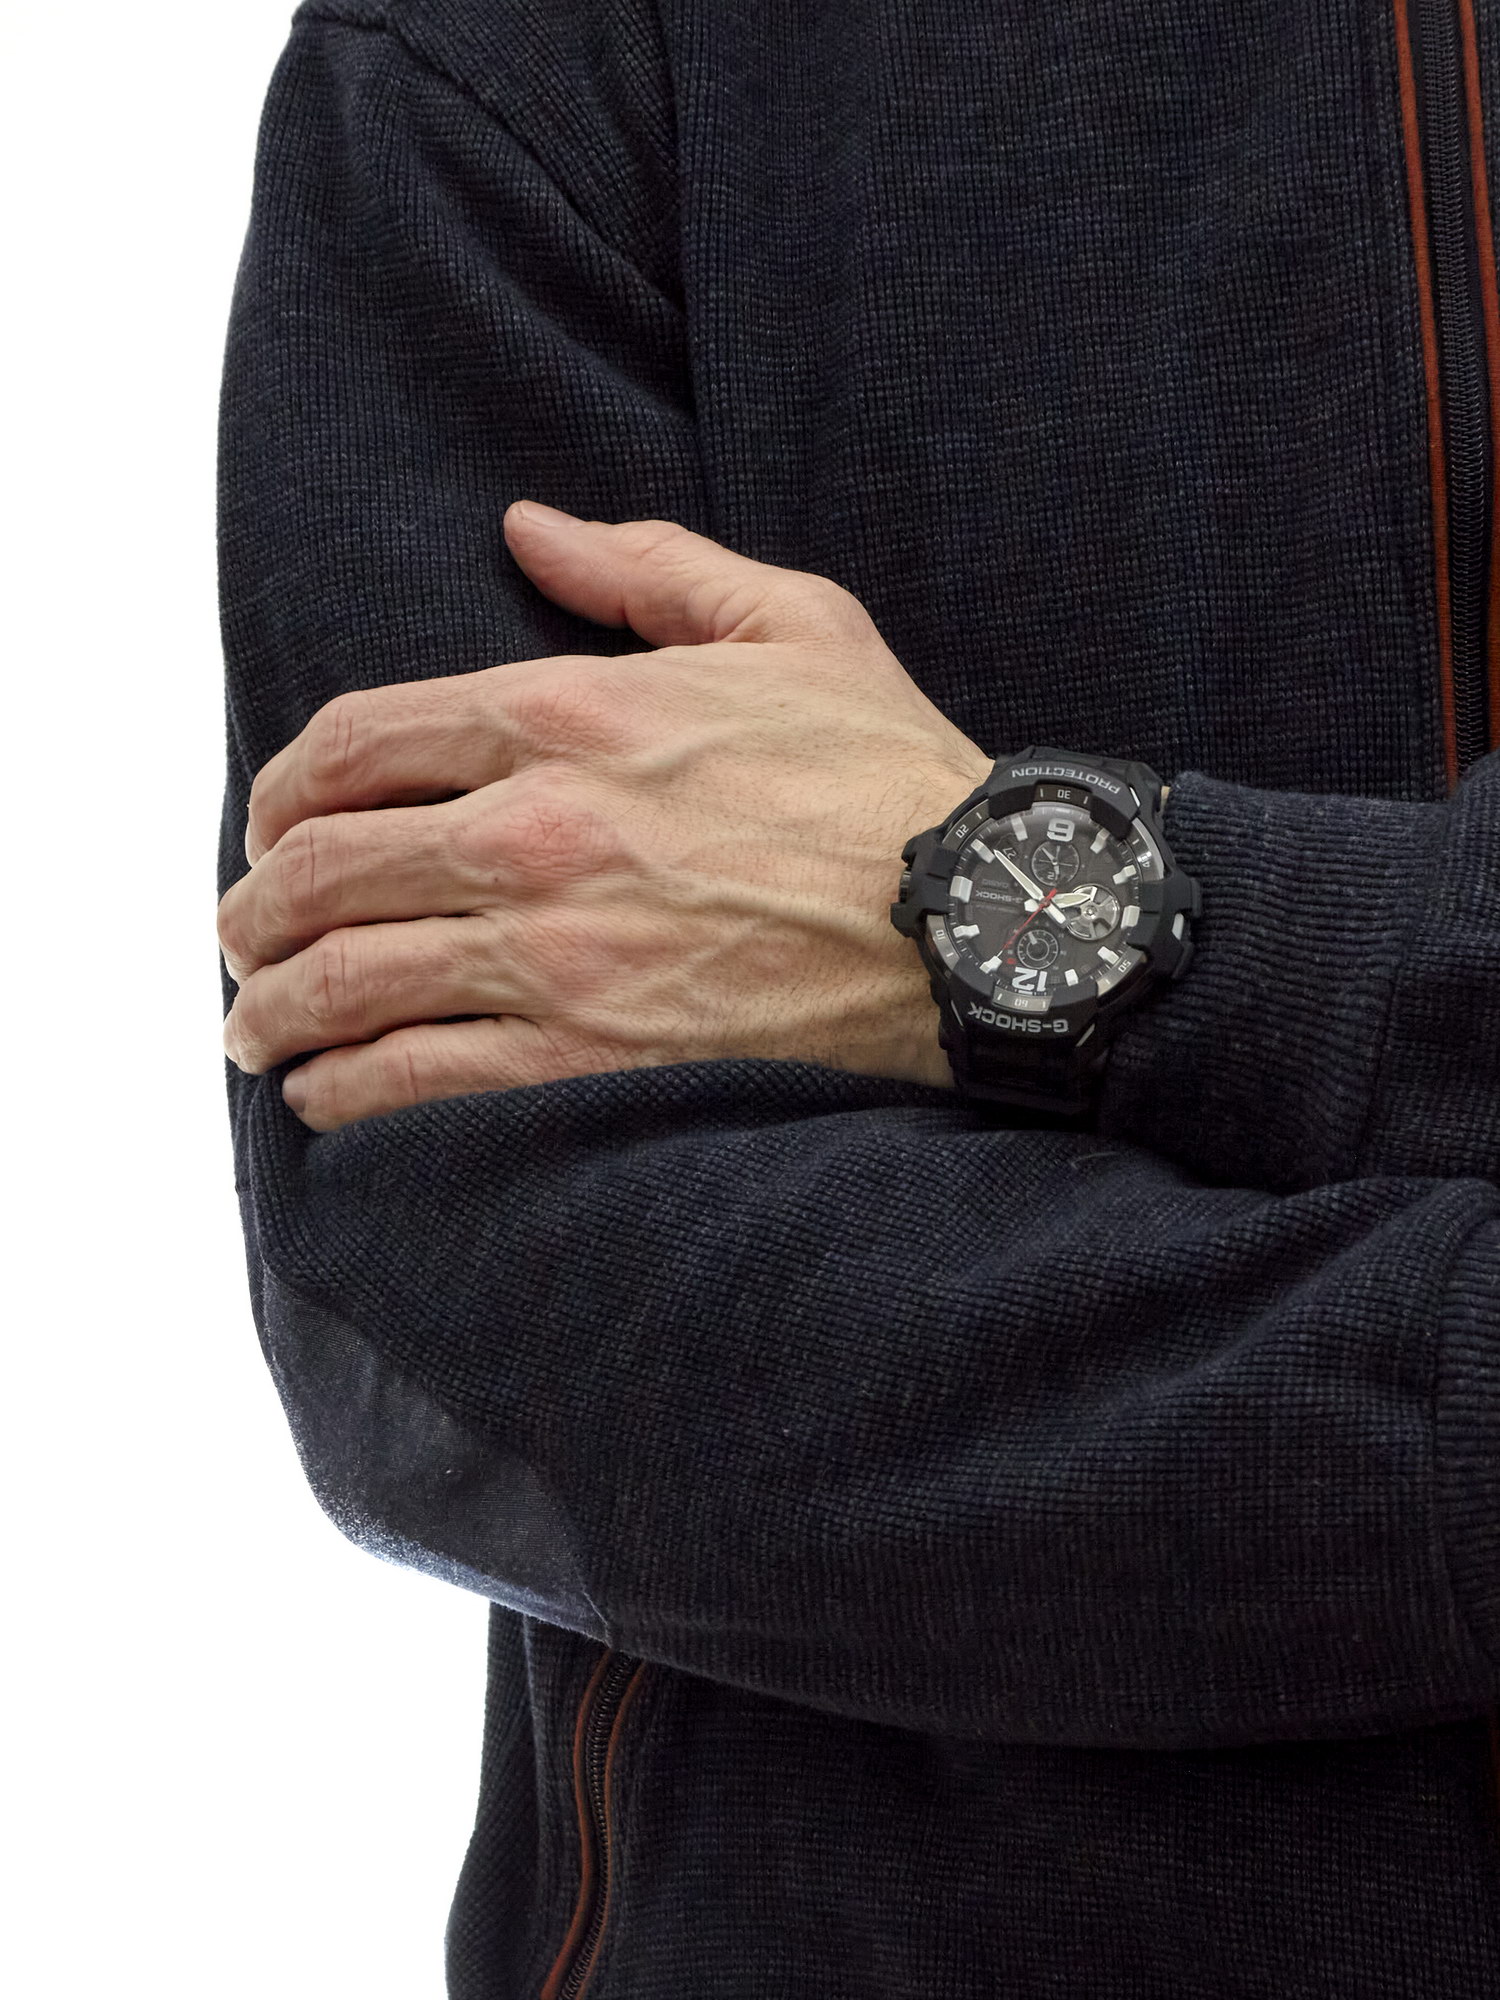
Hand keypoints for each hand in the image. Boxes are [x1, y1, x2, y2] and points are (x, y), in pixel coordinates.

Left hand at [217, 505, 993, 1129]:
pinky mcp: (589, 1063)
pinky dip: (345, 1095)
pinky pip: (414, 1084)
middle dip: (254, 911)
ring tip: (254, 1031)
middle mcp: (536, 828)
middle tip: (239, 942)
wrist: (992, 927)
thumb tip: (525, 527)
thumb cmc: (895, 775)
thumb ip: (647, 566)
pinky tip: (327, 1098)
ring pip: (347, 984)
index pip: (353, 742)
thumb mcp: (794, 623)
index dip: (282, 791)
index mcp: (568, 709)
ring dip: (273, 1012)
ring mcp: (556, 953)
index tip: (268, 828)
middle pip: (324, 870)